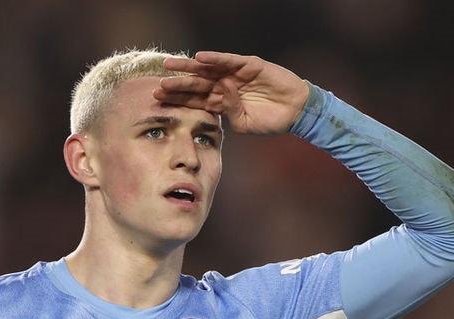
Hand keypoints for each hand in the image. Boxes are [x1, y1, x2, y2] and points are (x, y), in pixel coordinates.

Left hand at [155, 51, 309, 135]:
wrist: (296, 111)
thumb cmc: (271, 121)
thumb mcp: (244, 124)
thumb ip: (229, 112)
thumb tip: (220, 96)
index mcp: (221, 103)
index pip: (194, 100)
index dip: (177, 100)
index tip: (158, 100)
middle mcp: (225, 86)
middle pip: (196, 84)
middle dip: (177, 85)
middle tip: (158, 85)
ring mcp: (235, 74)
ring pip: (207, 70)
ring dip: (188, 67)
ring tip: (170, 65)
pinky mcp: (249, 65)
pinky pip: (228, 61)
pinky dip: (215, 59)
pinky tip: (199, 58)